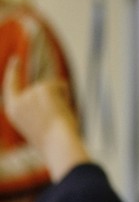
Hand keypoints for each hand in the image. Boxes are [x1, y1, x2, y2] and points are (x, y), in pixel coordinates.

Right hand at [3, 57, 87, 180]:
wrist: (57, 142)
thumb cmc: (50, 140)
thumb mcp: (38, 124)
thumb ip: (37, 109)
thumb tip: (52, 91)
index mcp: (13, 111)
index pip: (10, 86)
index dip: (13, 72)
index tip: (16, 60)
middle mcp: (18, 100)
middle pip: (40, 87)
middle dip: (49, 86)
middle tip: (52, 84)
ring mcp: (31, 92)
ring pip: (53, 89)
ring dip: (60, 100)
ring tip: (59, 116)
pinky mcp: (44, 88)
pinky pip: (61, 86)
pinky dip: (66, 95)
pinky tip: (63, 107)